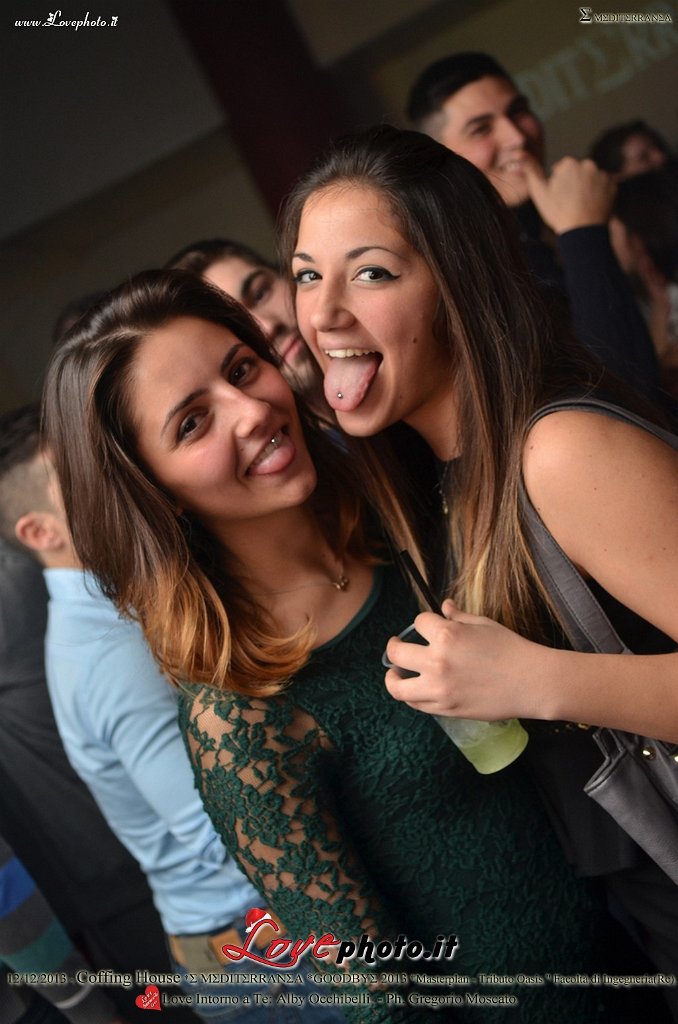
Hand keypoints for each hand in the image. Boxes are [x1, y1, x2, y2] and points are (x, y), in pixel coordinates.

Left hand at [384, 600, 550, 720]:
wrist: (531, 682)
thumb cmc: (510, 649)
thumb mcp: (483, 624)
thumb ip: (458, 617)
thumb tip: (443, 606)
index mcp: (447, 635)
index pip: (419, 622)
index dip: (423, 622)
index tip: (426, 625)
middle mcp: (437, 661)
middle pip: (397, 653)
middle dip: (393, 647)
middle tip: (395, 646)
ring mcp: (439, 688)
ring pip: (398, 687)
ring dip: (392, 677)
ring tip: (394, 673)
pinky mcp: (446, 708)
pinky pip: (416, 704)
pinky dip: (411, 695)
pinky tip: (414, 689)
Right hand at [523, 153, 615, 233]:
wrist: (582, 232)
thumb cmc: (558, 212)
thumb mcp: (539, 192)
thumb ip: (530, 170)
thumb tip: (518, 154)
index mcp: (569, 163)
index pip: (561, 169)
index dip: (557, 183)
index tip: (558, 197)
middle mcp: (588, 164)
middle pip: (577, 172)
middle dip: (573, 183)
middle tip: (569, 202)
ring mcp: (602, 174)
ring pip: (590, 178)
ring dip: (586, 188)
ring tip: (580, 205)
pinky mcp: (613, 185)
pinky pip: (603, 186)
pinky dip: (598, 194)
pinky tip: (591, 206)